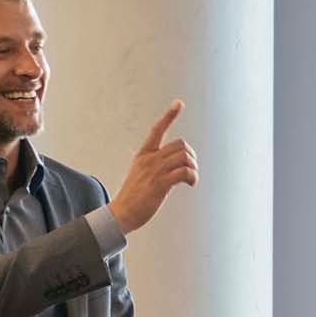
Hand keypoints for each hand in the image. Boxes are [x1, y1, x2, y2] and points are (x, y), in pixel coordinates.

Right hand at [111, 101, 199, 232]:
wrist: (122, 213)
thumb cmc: (133, 197)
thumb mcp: (140, 174)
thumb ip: (154, 166)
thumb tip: (173, 167)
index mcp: (143, 155)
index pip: (157, 130)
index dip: (169, 116)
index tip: (179, 103)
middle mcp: (149, 159)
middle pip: (180, 145)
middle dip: (191, 156)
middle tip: (191, 169)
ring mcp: (154, 170)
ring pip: (185, 157)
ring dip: (194, 168)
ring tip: (191, 179)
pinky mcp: (160, 183)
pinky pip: (184, 172)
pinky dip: (193, 177)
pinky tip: (190, 184)